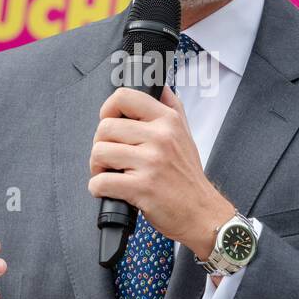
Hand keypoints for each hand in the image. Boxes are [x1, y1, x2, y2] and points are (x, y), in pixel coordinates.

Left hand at [88, 85, 233, 258]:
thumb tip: (160, 86)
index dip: (107, 109)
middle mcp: (160, 137)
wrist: (202, 213)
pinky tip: (109, 190)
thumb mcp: (186, 134)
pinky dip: (98, 188)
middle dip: (100, 145)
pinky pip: (101, 182)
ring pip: (99, 153)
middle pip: (105, 127)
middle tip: (109, 158)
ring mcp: (151, 162)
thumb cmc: (188, 176)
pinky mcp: (142, 188)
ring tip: (109, 173)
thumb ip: (172, 107)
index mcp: (168, 121)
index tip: (108, 122)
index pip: (124, 97)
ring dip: (96, 167)